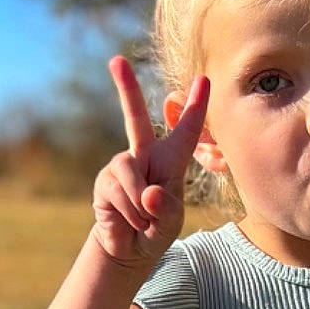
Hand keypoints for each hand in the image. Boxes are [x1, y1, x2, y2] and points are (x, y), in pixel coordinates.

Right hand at [91, 56, 208, 266]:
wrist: (130, 249)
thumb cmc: (157, 229)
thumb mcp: (172, 220)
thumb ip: (166, 207)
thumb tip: (147, 193)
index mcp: (171, 160)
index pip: (186, 129)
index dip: (196, 105)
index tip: (204, 79)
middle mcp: (144, 156)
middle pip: (134, 117)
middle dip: (125, 88)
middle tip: (115, 60)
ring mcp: (122, 167)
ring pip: (130, 171)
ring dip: (140, 203)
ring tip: (144, 221)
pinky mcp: (106, 182)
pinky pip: (119, 190)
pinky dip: (129, 212)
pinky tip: (130, 222)